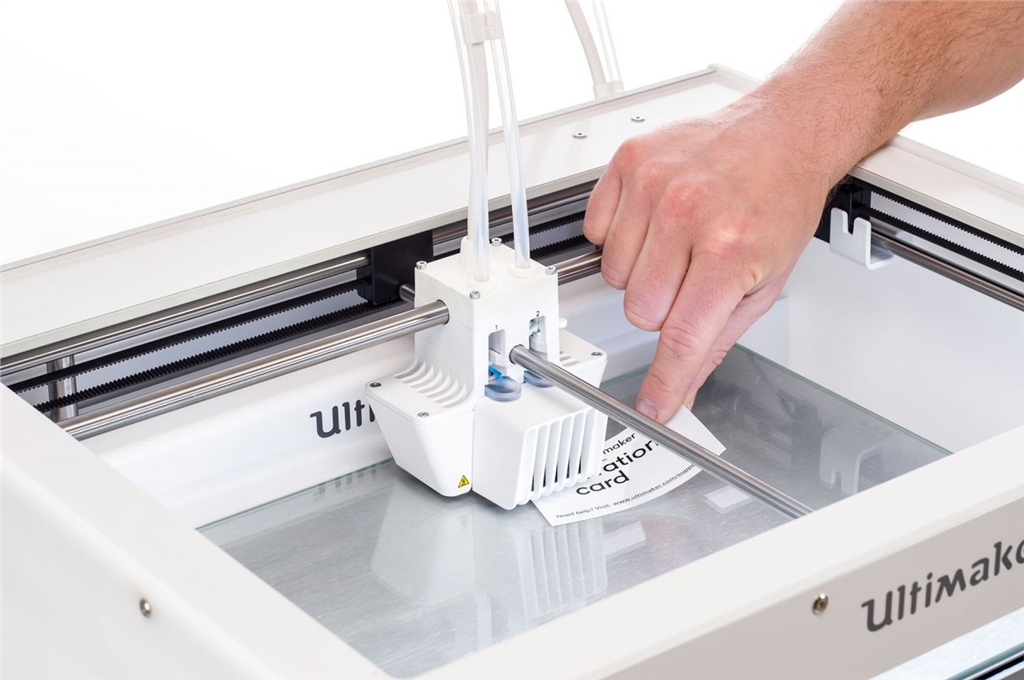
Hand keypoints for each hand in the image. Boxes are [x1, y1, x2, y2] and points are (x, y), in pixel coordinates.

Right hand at [583, 100, 833, 421]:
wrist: (784, 132)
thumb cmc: (781, 200)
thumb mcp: (766, 282)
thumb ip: (718, 341)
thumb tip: (684, 388)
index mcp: (730, 250)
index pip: (681, 337)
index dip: (663, 381)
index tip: (651, 406)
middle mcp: (688, 213)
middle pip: (639, 310)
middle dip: (663, 309)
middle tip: (692, 280)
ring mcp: (654, 184)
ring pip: (614, 274)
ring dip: (641, 272)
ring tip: (677, 244)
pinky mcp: (630, 162)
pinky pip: (597, 229)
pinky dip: (619, 235)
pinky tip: (654, 221)